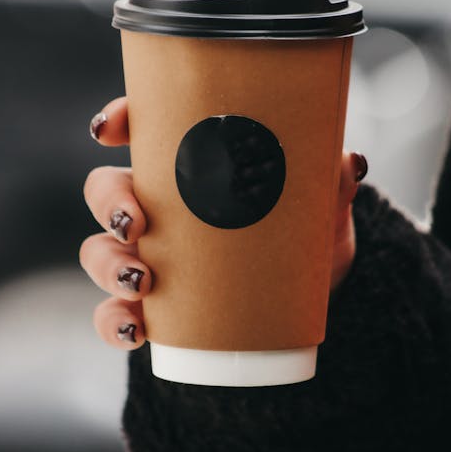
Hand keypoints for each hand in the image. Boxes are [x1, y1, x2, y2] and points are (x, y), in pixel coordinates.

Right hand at [79, 97, 367, 349]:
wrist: (308, 297)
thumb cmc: (303, 233)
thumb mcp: (318, 206)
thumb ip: (332, 182)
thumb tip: (351, 164)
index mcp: (187, 166)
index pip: (140, 131)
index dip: (117, 122)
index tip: (109, 130)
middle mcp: (158, 206)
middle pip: (106, 191)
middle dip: (110, 202)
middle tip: (137, 221)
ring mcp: (148, 257)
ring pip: (99, 252)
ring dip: (109, 265)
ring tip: (142, 282)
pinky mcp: (152, 307)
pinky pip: (113, 314)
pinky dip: (114, 322)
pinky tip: (136, 329)